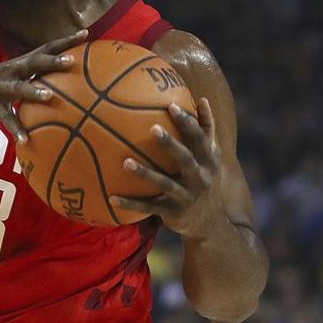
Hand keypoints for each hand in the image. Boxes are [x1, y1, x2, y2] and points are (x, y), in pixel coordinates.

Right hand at [0, 28, 87, 140]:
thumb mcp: (11, 78)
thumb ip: (32, 78)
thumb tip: (62, 84)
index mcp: (18, 64)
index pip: (43, 49)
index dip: (63, 41)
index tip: (85, 34)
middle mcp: (10, 71)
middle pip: (33, 62)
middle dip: (51, 61)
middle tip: (71, 61)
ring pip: (18, 87)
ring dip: (33, 90)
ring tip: (49, 95)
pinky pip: (5, 117)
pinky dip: (16, 128)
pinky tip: (26, 139)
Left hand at [111, 98, 224, 236]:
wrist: (212, 223)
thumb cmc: (206, 180)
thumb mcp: (212, 157)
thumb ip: (207, 130)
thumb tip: (202, 99)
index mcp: (208, 160)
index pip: (199, 138)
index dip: (188, 122)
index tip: (172, 106)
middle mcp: (200, 177)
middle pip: (185, 158)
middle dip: (169, 144)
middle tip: (152, 128)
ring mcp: (186, 196)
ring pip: (164, 183)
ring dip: (145, 173)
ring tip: (125, 162)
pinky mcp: (173, 212)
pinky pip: (148, 207)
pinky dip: (130, 203)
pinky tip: (111, 198)